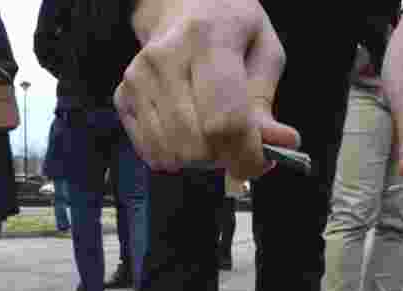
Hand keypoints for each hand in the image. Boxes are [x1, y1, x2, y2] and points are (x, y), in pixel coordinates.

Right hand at [115, 0, 297, 178]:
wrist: (182, 6)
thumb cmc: (228, 29)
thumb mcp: (263, 52)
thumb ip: (266, 103)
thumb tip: (279, 144)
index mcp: (209, 39)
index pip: (224, 120)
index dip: (245, 155)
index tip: (260, 164)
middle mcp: (167, 57)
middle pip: (198, 144)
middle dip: (225, 157)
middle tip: (236, 141)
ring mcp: (139, 78)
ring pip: (174, 154)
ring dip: (201, 160)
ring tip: (211, 134)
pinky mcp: (123, 96)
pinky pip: (152, 153)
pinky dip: (176, 156)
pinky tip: (188, 133)